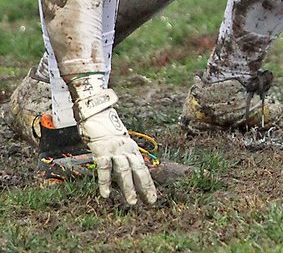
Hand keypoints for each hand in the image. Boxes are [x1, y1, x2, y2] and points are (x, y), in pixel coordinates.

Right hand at [71, 75, 155, 205]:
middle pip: (139, 170)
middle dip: (145, 187)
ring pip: (125, 171)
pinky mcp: (102, 150)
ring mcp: (115, 150)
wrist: (96, 113)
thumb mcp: (118, 143)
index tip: (152, 197)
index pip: (143, 169)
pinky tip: (106, 194)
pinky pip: (105, 169)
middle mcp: (126, 150)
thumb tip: (126, 173)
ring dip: (128, 188)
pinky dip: (105, 182)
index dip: (148, 183)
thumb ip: (123, 156)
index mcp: (131, 149)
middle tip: (150, 201)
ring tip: (132, 202)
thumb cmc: (106, 130)